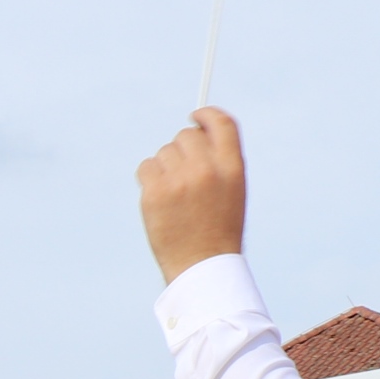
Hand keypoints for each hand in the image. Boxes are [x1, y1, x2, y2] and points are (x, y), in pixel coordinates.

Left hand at [138, 106, 249, 282]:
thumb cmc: (218, 227)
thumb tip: (194, 132)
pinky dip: (149, 179)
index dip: (206, 114)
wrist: (202, 264)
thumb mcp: (231, 190)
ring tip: (176, 195)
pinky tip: (160, 199)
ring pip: (164, 152)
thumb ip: (218, 160)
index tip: (195, 115)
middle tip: (183, 172)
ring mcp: (180, 179)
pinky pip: (146, 167)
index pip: (221, 123)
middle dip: (182, 148)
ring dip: (166, 167)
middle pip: (186, 135)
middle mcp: (207, 169)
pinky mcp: (155, 191)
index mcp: (232, 167)